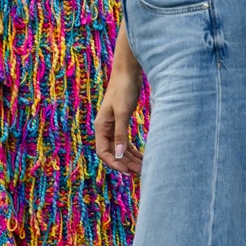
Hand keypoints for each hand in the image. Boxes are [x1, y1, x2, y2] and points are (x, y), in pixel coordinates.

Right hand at [95, 41, 143, 175]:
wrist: (128, 73)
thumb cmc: (123, 90)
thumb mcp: (122, 113)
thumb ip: (120, 134)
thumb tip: (118, 155)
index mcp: (101, 127)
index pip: (103, 152)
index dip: (114, 163)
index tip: (127, 171)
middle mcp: (105, 129)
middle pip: (113, 153)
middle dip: (126, 163)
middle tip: (141, 172)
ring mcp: (113, 127)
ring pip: (120, 149)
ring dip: (130, 159)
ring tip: (144, 168)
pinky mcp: (122, 124)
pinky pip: (125, 143)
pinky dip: (133, 151)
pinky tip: (143, 158)